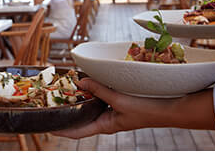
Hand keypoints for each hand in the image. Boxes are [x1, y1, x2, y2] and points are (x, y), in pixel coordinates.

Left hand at [51, 78, 169, 138]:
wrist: (167, 109)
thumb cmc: (145, 110)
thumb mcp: (120, 100)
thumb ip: (100, 90)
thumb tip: (81, 81)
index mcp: (105, 126)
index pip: (78, 132)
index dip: (62, 130)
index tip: (47, 127)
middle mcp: (106, 120)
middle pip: (82, 117)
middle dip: (68, 110)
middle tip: (53, 100)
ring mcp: (113, 112)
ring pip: (91, 105)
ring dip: (80, 98)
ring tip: (66, 89)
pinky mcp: (119, 102)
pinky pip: (101, 97)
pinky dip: (93, 91)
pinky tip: (87, 81)